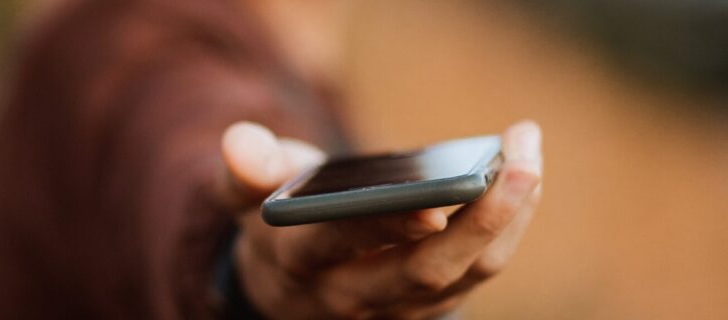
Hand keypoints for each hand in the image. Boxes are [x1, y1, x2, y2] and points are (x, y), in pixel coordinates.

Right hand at [218, 121, 542, 318]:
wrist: (287, 289)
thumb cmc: (275, 225)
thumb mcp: (246, 197)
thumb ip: (245, 168)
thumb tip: (240, 143)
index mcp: (297, 262)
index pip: (339, 245)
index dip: (383, 227)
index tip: (432, 201)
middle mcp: (348, 297)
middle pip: (422, 273)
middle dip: (478, 222)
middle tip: (522, 164)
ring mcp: (393, 310)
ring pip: (462, 276)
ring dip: (506, 220)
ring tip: (528, 157)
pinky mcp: (426, 309)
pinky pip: (475, 274)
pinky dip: (505, 229)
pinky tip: (520, 182)